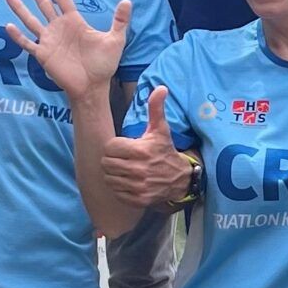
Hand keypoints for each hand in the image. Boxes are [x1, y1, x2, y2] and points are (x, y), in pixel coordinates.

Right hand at [3, 0, 129, 105]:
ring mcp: (49, 41)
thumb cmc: (103, 64)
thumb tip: (128, 1)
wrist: (93, 87)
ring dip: (21, 9)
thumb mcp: (115, 40)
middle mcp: (59, 28)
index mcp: (74, 22)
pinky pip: (28, 44)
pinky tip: (8, 26)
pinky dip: (18, 36)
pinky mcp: (43, 55)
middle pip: (44, 5)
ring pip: (32, 21)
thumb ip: (119, 21)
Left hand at [103, 85, 194, 209]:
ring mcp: (138, 186)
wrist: (180, 179)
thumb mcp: (160, 129)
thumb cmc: (165, 151)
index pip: (110, 147)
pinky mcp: (138, 199)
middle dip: (112, 159)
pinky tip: (128, 181)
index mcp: (141, 150)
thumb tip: (160, 88)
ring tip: (124, 169)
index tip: (123, 147)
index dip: (114, 146)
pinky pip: (116, 192)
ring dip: (113, 174)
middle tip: (121, 158)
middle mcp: (139, 170)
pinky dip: (119, 187)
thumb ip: (156, 109)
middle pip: (107, 163)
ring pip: (109, 178)